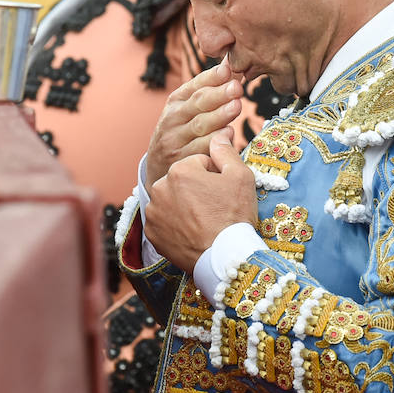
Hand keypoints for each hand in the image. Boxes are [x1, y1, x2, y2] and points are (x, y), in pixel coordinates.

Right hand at [144, 58, 243, 191]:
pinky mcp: (181, 160)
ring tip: (236, 106)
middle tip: (236, 88)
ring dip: (219, 116)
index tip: (228, 70)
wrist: (157, 166)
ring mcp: (175, 140)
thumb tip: (230, 66)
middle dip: (219, 94)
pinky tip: (228, 134)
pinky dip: (214, 141)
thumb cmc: (180, 131)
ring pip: (199, 126)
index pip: (194, 86)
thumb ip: (208, 89)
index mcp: (176, 101)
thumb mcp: (187, 108)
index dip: (212, 77)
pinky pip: (200, 150)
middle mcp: (173, 118)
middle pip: (197, 104)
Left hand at [144, 133, 258, 273]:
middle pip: (183, 181)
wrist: (224, 257)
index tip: (223, 192)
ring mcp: (154, 212)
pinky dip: (175, 225)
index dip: (215, 176)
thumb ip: (226, 151)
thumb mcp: (240, 176)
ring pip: (172, 200)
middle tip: (214, 208)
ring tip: (203, 221)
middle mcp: (160, 188)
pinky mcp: (152, 233)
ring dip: (184, 206)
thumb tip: (218, 135)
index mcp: (180, 169)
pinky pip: (164, 221)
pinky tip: (192, 232)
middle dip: (196, 189)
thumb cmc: (234, 215)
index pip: (199, 163)